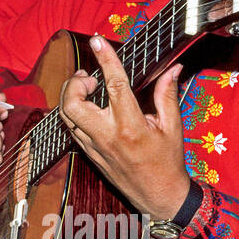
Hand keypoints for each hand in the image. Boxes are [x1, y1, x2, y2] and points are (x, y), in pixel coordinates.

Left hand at [58, 35, 191, 217]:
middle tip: (89, 77)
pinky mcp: (88, 154)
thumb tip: (172, 69)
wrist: (158, 197)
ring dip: (70, 96)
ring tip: (87, 87)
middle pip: (72, 103)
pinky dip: (73, 112)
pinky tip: (87, 106)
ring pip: (65, 116)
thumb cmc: (168, 163)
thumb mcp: (173, 127)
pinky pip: (70, 129)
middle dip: (74, 83)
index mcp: (131, 126)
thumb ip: (167, 95)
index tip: (98, 41)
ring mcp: (94, 147)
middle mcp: (107, 136)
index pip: (113, 85)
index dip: (105, 59)